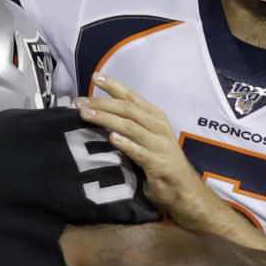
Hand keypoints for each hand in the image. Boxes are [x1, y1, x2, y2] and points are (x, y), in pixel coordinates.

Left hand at [77, 74, 210, 226]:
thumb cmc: (161, 162)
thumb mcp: (148, 138)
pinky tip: (112, 139)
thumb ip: (131, 124)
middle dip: (102, 103)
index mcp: (155, 117)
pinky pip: (140, 152)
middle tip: (81, 102)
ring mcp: (159, 145)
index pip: (131, 97)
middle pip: (128, 109)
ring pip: (130, 127)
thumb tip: (101, 113)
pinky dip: (126, 144)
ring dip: (107, 119)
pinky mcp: (158, 164)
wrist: (183, 189)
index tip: (95, 77)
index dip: (113, 86)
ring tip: (87, 115)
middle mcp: (158, 127)